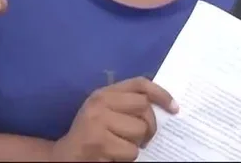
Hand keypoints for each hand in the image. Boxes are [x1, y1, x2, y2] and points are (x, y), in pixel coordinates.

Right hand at [51, 77, 178, 161]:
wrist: (66, 156)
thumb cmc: (91, 134)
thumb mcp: (105, 112)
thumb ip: (126, 104)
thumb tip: (164, 106)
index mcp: (103, 93)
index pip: (139, 84)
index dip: (161, 94)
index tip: (175, 108)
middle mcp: (100, 103)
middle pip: (144, 109)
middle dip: (149, 127)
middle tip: (143, 138)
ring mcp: (98, 122)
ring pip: (140, 132)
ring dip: (135, 145)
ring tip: (119, 146)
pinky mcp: (99, 142)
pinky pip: (131, 151)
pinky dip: (126, 158)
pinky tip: (112, 155)